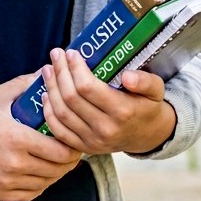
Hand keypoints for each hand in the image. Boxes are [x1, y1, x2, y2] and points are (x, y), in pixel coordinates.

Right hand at [0, 74, 81, 200]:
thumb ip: (25, 84)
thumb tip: (48, 71)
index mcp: (17, 138)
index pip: (62, 150)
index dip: (73, 145)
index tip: (74, 137)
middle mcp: (14, 164)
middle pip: (58, 169)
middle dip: (69, 159)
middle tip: (71, 148)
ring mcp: (6, 182)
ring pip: (47, 183)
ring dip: (56, 172)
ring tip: (57, 160)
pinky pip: (31, 194)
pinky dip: (40, 185)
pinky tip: (40, 173)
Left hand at [40, 49, 175, 155]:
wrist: (148, 136)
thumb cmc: (148, 106)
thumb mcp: (156, 90)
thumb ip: (145, 81)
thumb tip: (127, 76)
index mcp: (122, 111)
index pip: (88, 88)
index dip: (75, 69)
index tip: (71, 53)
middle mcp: (105, 129)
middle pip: (71, 98)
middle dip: (60, 73)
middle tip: (56, 54)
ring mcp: (93, 141)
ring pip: (61, 113)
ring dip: (50, 89)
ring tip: (47, 70)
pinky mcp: (84, 148)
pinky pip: (59, 131)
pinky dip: (48, 112)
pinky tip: (45, 95)